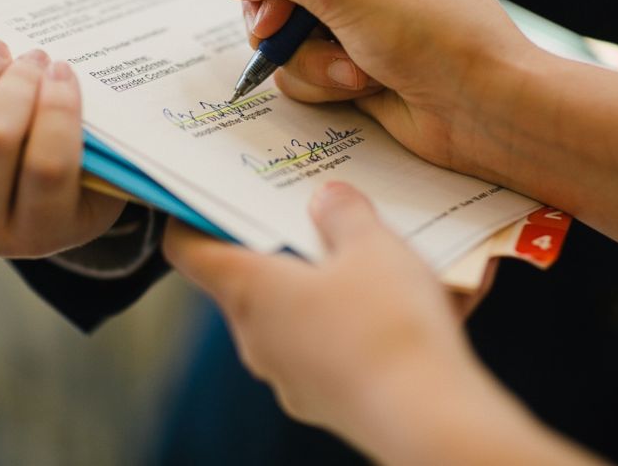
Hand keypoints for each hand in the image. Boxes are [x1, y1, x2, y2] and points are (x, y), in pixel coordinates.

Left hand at [163, 182, 512, 462]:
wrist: (429, 421)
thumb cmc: (387, 324)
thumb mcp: (372, 245)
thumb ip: (344, 214)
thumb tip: (326, 198)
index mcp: (249, 290)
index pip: (188, 250)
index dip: (190, 218)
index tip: (208, 196)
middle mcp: (256, 337)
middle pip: (251, 279)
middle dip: (285, 247)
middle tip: (318, 214)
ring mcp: (289, 376)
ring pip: (299, 314)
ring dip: (331, 286)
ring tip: (387, 261)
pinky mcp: (327, 401)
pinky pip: (335, 348)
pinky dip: (363, 325)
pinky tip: (419, 306)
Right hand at [222, 0, 547, 176]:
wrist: (484, 109)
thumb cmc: (437, 36)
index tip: (268, 0)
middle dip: (284, 19)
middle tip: (284, 36)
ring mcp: (352, 15)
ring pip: (282, 31)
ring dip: (310, 57)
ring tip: (355, 68)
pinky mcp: (347, 59)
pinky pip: (300, 67)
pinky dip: (323, 80)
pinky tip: (363, 85)